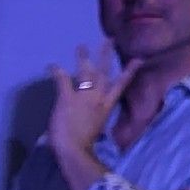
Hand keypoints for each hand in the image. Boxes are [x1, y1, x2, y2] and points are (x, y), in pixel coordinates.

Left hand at [48, 44, 127, 170]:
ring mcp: (83, 96)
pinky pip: (62, 80)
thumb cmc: (83, 146)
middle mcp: (97, 98)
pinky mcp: (67, 98)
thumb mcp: (95, 129)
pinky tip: (51, 65)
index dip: (129, 71)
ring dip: (83, 57)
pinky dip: (56, 71)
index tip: (138, 59)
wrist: (74, 150)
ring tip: (81, 45)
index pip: (121, 86)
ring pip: (85, 71)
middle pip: (103, 72)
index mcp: (106, 107)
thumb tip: (92, 121)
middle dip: (106, 55)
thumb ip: (93, 120)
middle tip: (108, 39)